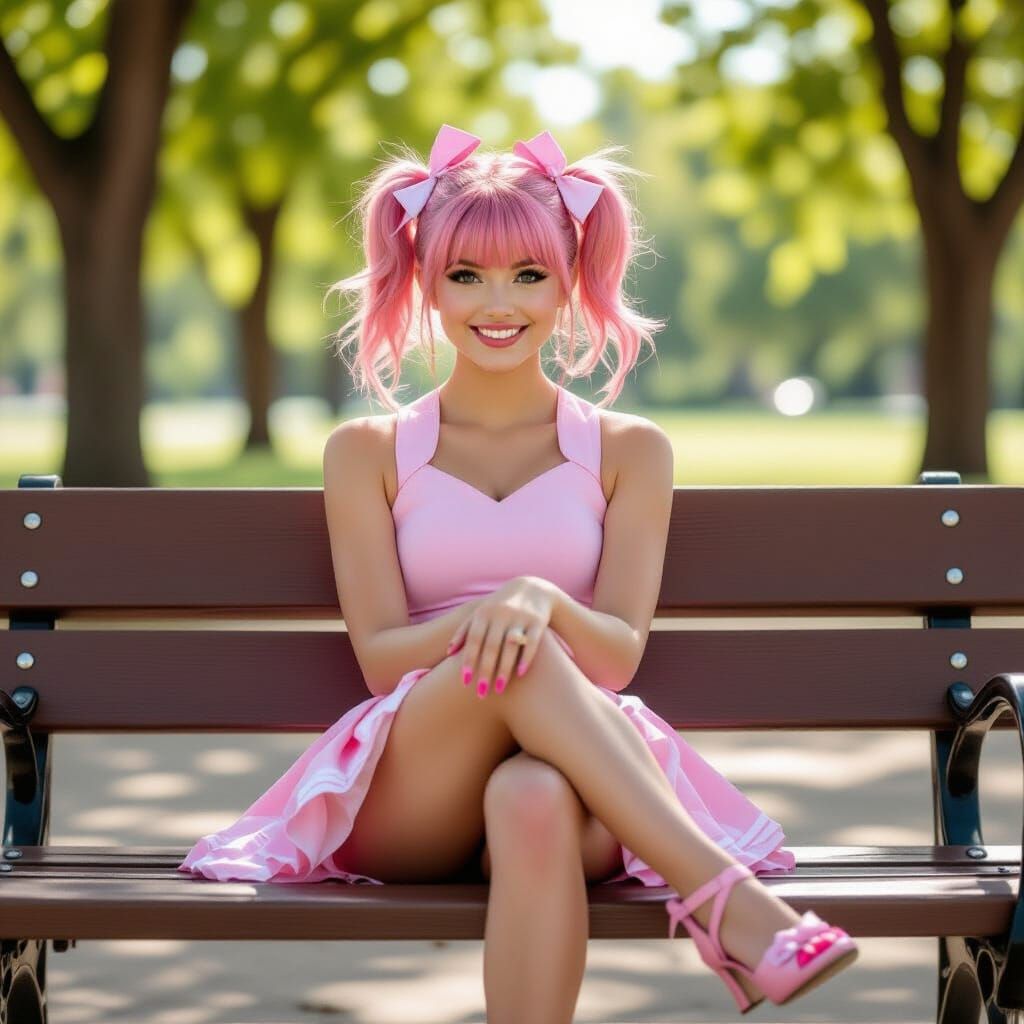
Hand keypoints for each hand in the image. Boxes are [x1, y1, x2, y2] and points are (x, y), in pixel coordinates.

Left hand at [446, 577, 555, 697]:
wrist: (533, 588)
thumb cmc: (499, 607)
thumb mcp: (481, 613)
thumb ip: (464, 631)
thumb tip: (448, 653)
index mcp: (484, 613)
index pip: (474, 639)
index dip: (469, 660)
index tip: (465, 682)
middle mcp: (501, 614)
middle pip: (492, 646)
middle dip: (486, 670)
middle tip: (481, 693)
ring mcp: (521, 616)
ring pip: (511, 646)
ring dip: (504, 668)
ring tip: (499, 689)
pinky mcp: (538, 621)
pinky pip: (532, 641)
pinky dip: (526, 657)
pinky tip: (520, 674)